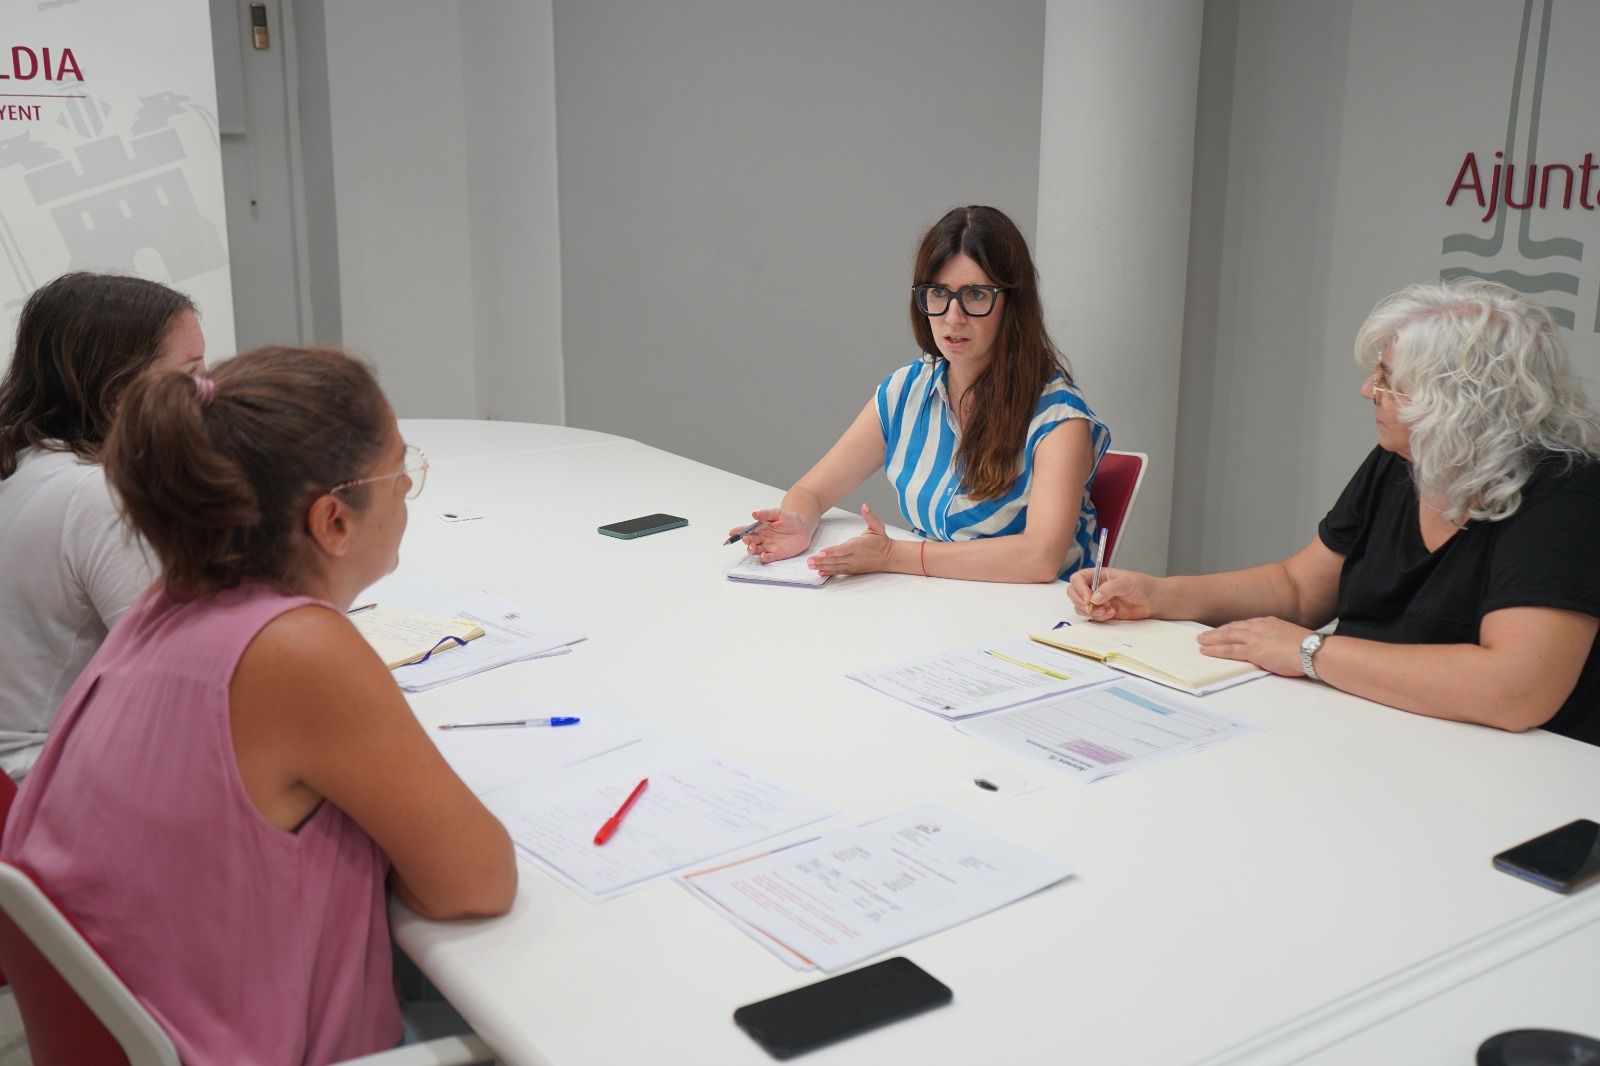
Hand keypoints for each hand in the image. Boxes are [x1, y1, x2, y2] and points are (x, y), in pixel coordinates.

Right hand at [735, 508, 811, 562]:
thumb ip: (766, 514)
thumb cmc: (789, 519)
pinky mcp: (777, 554)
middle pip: (750, 541)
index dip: (738, 532)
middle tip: (745, 539)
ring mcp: (769, 547)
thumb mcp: (778, 513)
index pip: (747, 530)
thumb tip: (754, 513)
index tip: (732, 533)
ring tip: (752, 547)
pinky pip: (768, 558)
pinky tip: (763, 556)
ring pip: (756, 551)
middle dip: (746, 541)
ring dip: (752, 550)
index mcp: (760, 528)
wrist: (803, 527)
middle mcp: (762, 538)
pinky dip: (764, 558)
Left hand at [808, 504, 891, 576]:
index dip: (831, 551)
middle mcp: (854, 557)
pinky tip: (820, 572)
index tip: (821, 552)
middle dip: (821, 561)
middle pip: (836, 559)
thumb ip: (870, 516)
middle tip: (809, 561)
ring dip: (822, 567)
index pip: (843, 549)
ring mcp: (853, 565)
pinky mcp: (852, 570)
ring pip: (835, 567)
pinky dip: (829, 572)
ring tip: (811, 566)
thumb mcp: (878, 526)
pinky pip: (839, 572)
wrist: (889, 557)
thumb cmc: (881, 542)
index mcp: (858, 545)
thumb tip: (864, 506)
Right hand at [1066, 567, 1159, 620]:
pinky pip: (1092, 617)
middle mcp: (1095, 587)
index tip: (1089, 597)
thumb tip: (1095, 597)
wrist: (1154, 601)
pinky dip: (1099, 617)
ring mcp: (1098, 601)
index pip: (1078, 578)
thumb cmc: (1143, 586)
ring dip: (1091, 611)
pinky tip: (1112, 613)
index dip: (1079, 588)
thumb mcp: (1126, 582)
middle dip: (1080, 601)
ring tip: (1107, 610)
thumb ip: (1109, 588)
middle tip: (1091, 606)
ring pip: (1081, 607)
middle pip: (1074, 593)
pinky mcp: (1103, 612)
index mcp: (1098, 575)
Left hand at [1196, 617, 1311, 676]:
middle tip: (1204, 634)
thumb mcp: (1290, 636)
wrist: (1311, 650)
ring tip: (1200, 641)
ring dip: (1212, 639)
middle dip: (1217, 632)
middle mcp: (1258, 627)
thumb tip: (1274, 646)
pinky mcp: (1252, 651)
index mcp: (1269, 622)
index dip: (1232, 628)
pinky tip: (1206, 651)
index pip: (1245, 625)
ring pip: (1227, 637)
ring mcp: (1254, 638)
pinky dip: (1215, 650)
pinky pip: (1229, 650)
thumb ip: (1277, 639)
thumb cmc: (1307, 647)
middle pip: (1232, 628)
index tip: (1223, 630)